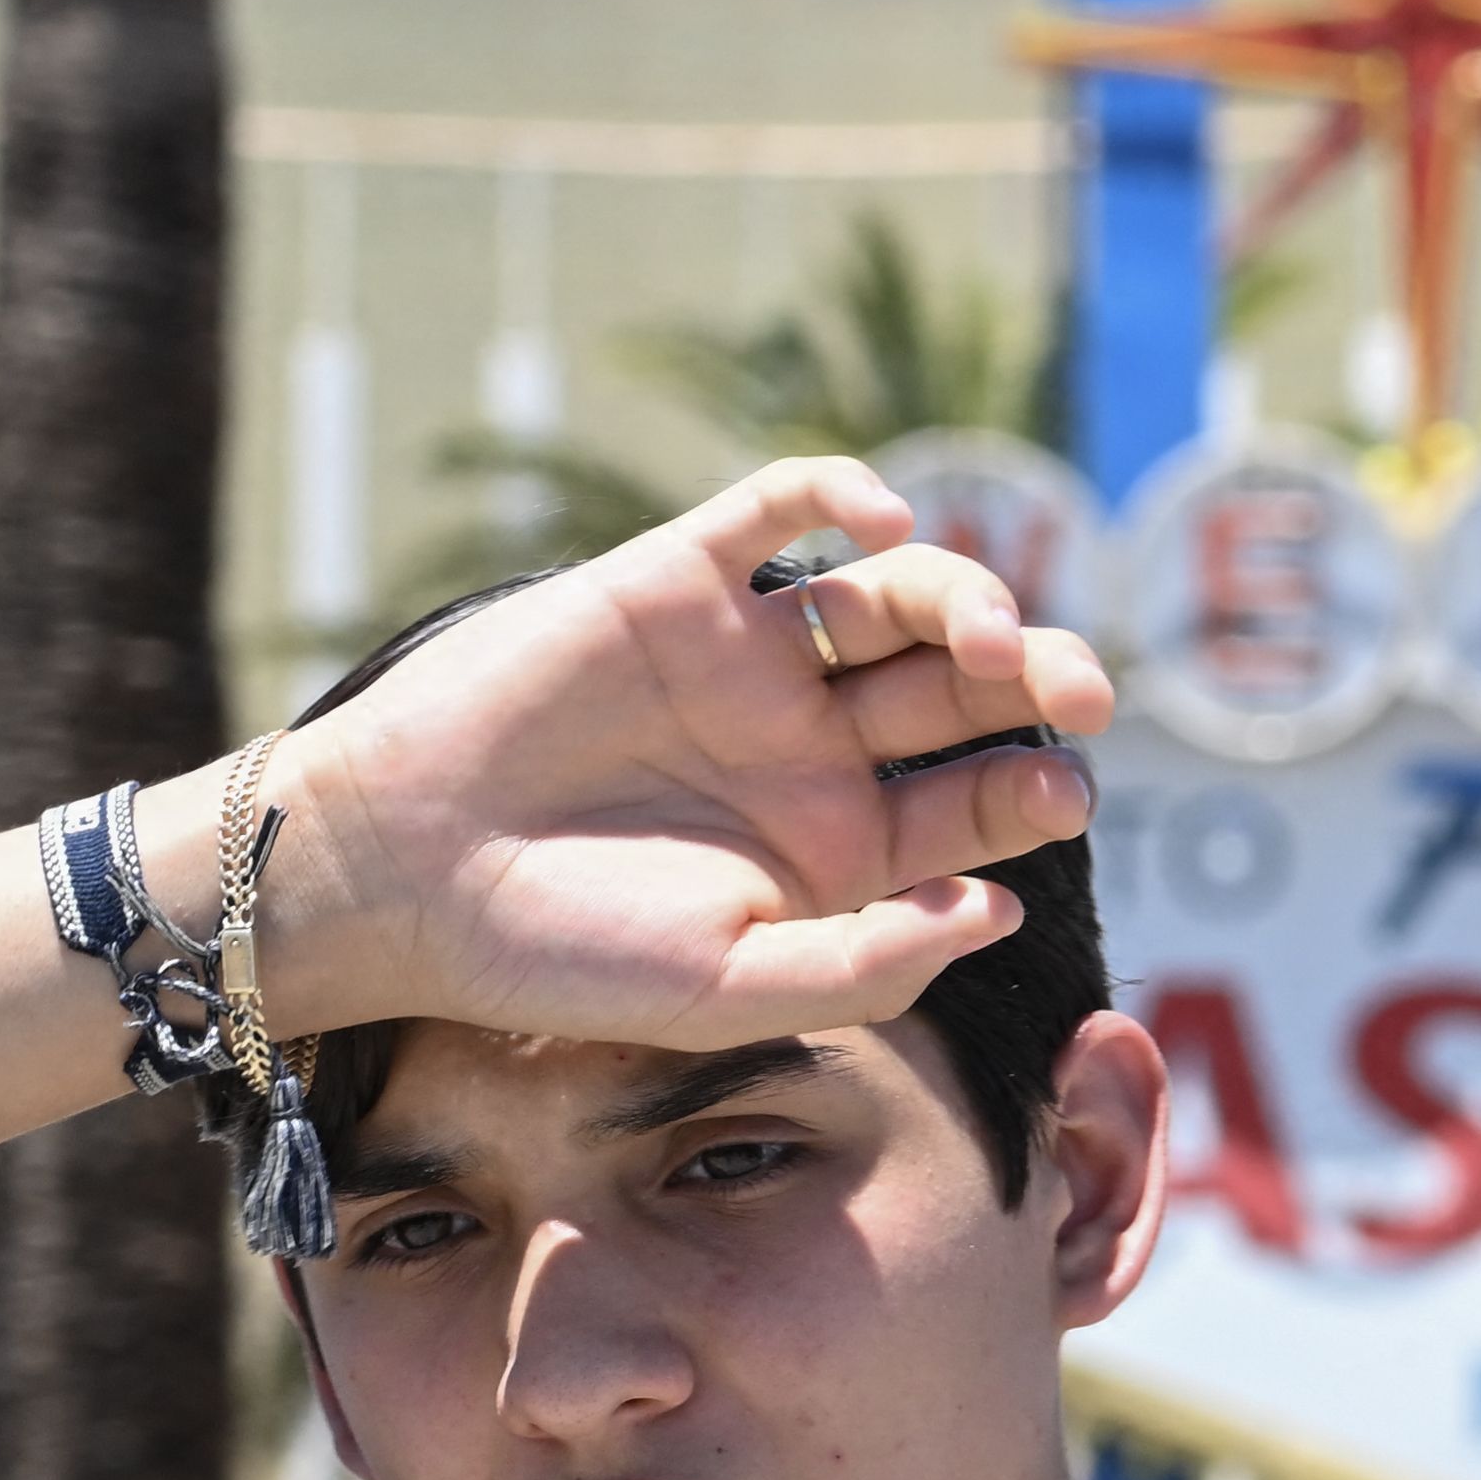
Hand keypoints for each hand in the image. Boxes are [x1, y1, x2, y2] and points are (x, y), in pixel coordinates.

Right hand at [260, 466, 1109, 1055]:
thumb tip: (1002, 910)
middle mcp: (809, 741)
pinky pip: (778, 509)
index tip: (1062, 797)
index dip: (1038, 786)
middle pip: (959, 685)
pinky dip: (838, 491)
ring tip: (984, 637)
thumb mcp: (731, 987)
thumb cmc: (563, 952)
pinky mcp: (676, 580)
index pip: (979, 798)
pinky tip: (881, 522)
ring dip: (964, 594)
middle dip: (1035, 677)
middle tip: (1078, 690)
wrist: (402, 874)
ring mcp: (747, 656)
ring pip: (894, 594)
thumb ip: (873, 964)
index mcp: (841, 845)